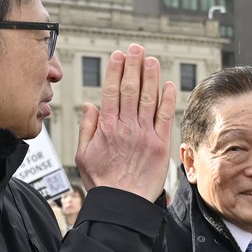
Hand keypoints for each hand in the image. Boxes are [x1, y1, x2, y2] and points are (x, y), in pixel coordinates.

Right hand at [75, 44, 176, 200]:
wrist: (122, 203)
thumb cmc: (102, 182)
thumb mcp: (83, 155)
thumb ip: (87, 128)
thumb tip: (90, 105)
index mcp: (107, 127)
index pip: (111, 91)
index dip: (115, 71)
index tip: (118, 56)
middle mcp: (127, 127)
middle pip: (130, 89)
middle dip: (133, 66)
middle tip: (136, 48)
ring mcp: (145, 134)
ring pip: (149, 98)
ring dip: (150, 76)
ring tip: (151, 59)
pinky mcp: (161, 144)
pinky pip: (165, 117)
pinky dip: (168, 99)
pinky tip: (169, 84)